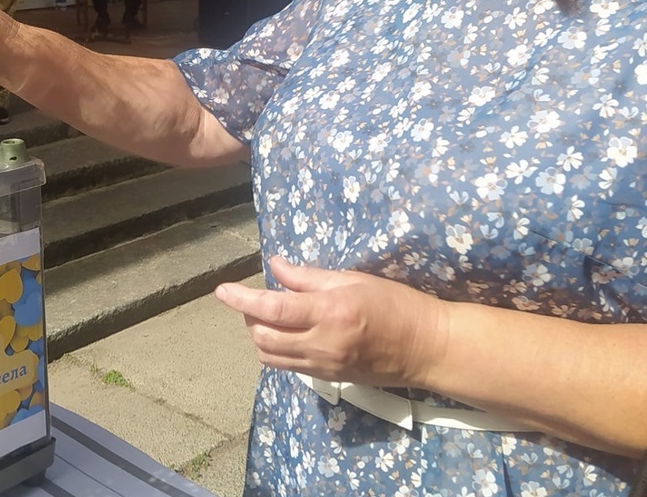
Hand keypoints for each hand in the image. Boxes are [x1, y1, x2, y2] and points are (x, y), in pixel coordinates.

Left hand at [215, 256, 447, 387]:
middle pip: (263, 337)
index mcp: (329, 312)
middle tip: (253, 300)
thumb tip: (275, 267)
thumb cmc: (394, 304)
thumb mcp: (353, 280)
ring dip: (259, 336)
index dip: (242, 300)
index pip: (272, 309)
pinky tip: (285, 334)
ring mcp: (324, 366)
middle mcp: (321, 343)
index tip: (221, 291)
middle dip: (248, 318)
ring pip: (270, 357)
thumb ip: (309, 277)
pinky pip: (288, 367)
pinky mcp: (329, 379)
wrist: (425, 347)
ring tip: (266, 317)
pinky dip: (276, 350)